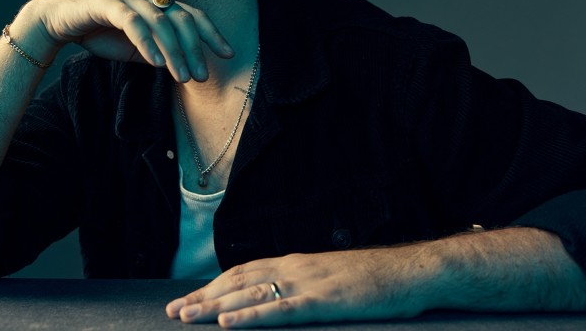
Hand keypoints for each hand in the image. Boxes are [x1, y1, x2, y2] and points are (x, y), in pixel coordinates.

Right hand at [15, 0, 233, 81]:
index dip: (210, 33)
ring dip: (174, 52)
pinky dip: (147, 42)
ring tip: (182, 77)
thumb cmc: (97, 31)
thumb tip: (181, 67)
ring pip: (160, 23)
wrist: (56, 20)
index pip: (191, 15)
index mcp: (156, 2)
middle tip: (201, 76)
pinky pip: (133, 23)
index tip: (227, 54)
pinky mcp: (108, 3)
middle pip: (181, 19)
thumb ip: (156, 51)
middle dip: (194, 49)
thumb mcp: (134, 46)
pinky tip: (156, 63)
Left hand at [165, 249, 434, 327]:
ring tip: (186, 316)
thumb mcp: (334, 279)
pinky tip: (227, 324)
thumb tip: (282, 296)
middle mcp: (295, 267)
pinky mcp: (324, 301)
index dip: (214, 285)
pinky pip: (280, 310)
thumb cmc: (377, 280)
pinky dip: (250, 316)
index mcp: (297, 262)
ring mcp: (309, 283)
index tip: (190, 297)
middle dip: (203, 296)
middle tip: (173, 310)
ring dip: (214, 305)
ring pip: (251, 293)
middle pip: (239, 280)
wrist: (412, 272)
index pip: (244, 271)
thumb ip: (305, 285)